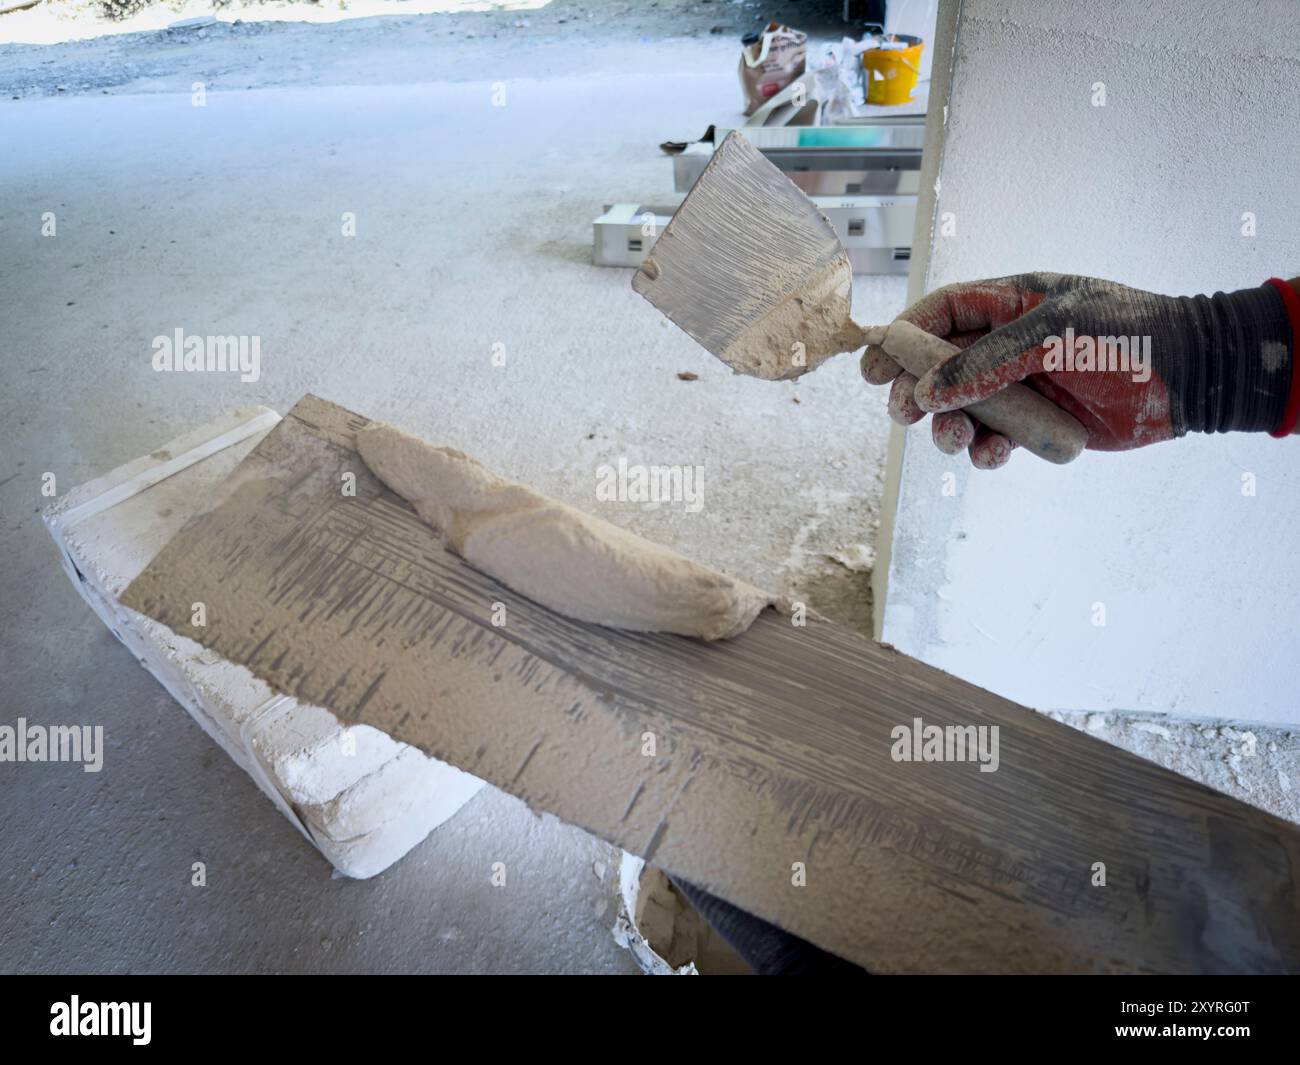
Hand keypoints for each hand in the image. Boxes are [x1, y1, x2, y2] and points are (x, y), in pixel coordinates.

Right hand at [862, 273, 1294, 468]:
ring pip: (962, 408)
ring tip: (952, 440)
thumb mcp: (1054, 334)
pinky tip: (993, 457)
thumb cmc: (1129, 337)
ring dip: (948, 427)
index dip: (902, 336)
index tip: (872, 366)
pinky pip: (996, 440)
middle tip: (901, 414)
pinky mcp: (1040, 424)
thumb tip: (927, 391)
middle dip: (914, 390)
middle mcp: (1010, 344)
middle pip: (940, 366)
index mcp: (1012, 303)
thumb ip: (988, 361)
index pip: (941, 312)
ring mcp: (1023, 385)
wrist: (1193, 376)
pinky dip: (986, 452)